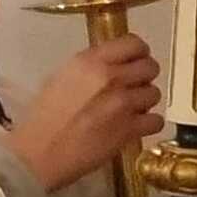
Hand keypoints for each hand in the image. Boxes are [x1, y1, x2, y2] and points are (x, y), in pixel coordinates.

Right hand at [3, 34, 162, 190]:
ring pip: (154, 93)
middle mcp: (111, 77)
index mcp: (90, 61)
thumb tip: (111, 65)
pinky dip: (148, 124)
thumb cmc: (43, 117)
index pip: (133, 43)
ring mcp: (124, 104)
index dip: (139, 52)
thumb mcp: (60, 78)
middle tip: (133, 87)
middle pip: (150, 67)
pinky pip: (156, 121)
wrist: (40, 153)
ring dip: (144, 101)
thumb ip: (90, 68)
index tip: (135, 60)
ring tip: (129, 110)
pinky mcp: (130, 130)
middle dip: (144, 77)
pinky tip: (133, 127)